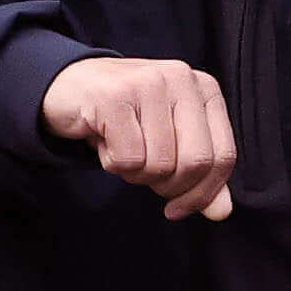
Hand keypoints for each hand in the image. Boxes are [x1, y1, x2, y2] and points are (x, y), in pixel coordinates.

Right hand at [40, 56, 238, 220]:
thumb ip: (197, 175)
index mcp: (204, 88)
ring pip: (159, 164)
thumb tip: (220, 212)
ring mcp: (147, 83)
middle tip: (145, 178)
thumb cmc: (123, 116)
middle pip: (195, 162)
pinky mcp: (113, 96)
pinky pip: (126, 158)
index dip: (203, 193)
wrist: (67, 87)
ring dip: (135, 173)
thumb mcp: (168, 141)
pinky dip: (111, 163)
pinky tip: (104, 142)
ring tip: (121, 150)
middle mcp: (181, 78)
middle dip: (168, 186)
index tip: (178, 207)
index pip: (223, 155)